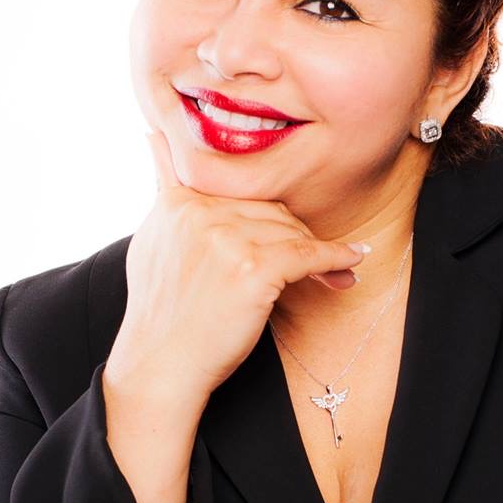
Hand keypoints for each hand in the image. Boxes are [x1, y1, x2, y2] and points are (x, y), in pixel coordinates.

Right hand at [105, 125, 367, 400]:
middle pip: (270, 209)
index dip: (270, 214)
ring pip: (291, 231)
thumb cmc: (161, 312)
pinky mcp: (253, 267)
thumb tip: (153, 134)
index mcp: (178, 200)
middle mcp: (200, 210)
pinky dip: (334, 259)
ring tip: (338, 271)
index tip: (289, 227)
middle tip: (319, 259)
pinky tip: (351, 262)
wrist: (159, 367)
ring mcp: (226, 237)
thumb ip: (164, 188)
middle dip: (297, 235)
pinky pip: (307, 254)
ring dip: (319, 253)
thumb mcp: (151, 238)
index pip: (241, 190)